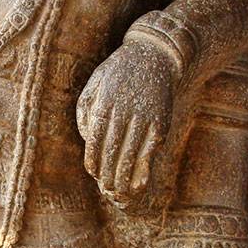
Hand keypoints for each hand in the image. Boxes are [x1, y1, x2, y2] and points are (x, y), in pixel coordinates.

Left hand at [76, 40, 174, 202]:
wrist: (155, 56)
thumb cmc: (119, 72)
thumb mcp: (96, 83)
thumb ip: (87, 110)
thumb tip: (86, 138)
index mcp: (106, 102)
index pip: (96, 136)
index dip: (93, 157)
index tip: (92, 172)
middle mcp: (126, 111)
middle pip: (113, 149)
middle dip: (108, 172)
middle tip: (106, 189)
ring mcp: (146, 117)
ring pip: (132, 153)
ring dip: (124, 176)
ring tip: (118, 191)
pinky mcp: (161, 123)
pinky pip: (151, 151)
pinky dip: (144, 169)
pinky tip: (139, 183)